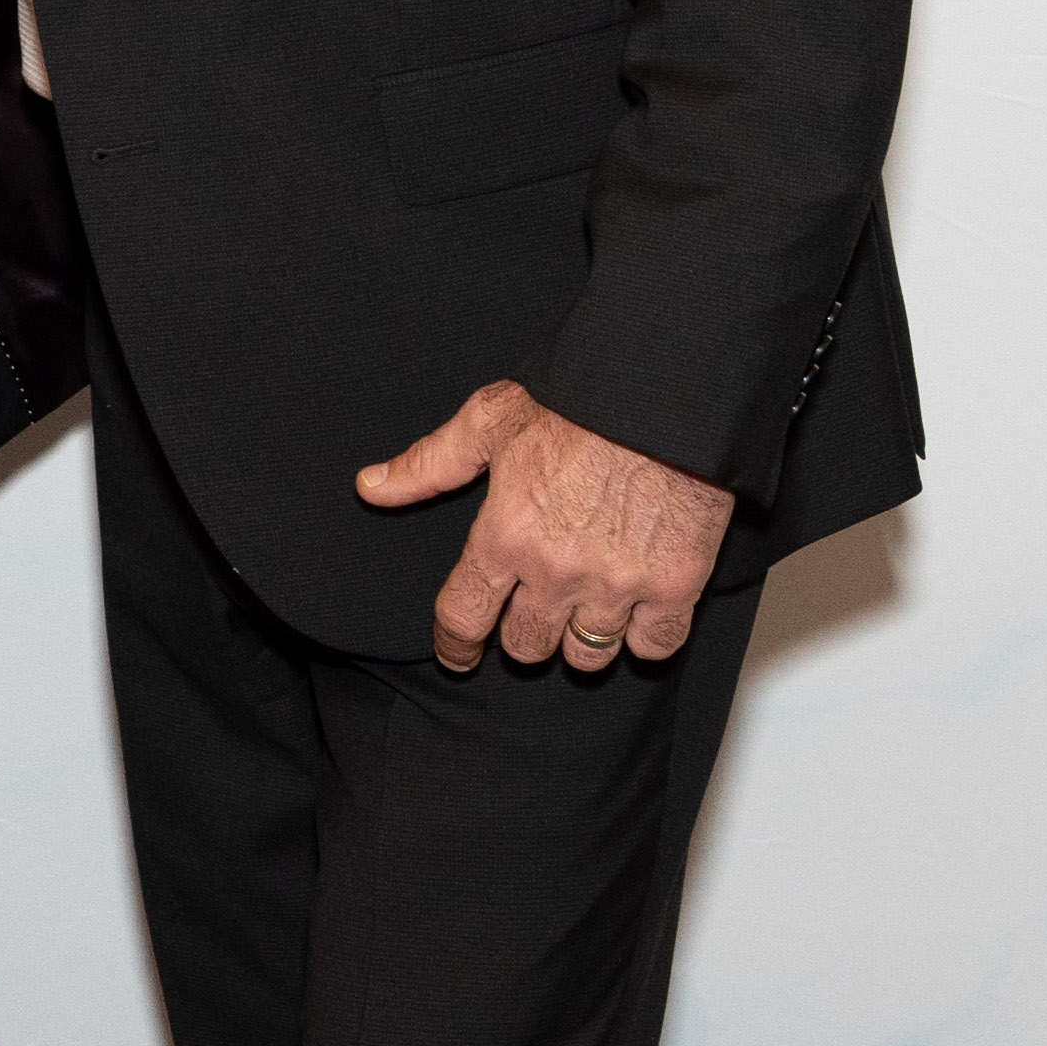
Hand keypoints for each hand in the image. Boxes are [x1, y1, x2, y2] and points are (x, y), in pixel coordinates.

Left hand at [356, 385, 724, 675]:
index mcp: (505, 534)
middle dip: (523, 633)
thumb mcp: (491, 419)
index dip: (455, 645)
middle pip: (526, 646)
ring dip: (581, 639)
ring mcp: (617, 583)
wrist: (666, 390)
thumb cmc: (580, 398)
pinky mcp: (676, 586)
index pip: (463, 618)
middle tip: (535, 608)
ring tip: (585, 608)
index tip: (458, 655)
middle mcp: (556, 570)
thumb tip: (371, 487)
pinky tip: (638, 613)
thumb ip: (430, 463)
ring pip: (587, 656)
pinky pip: (654, 647)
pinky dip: (645, 637)